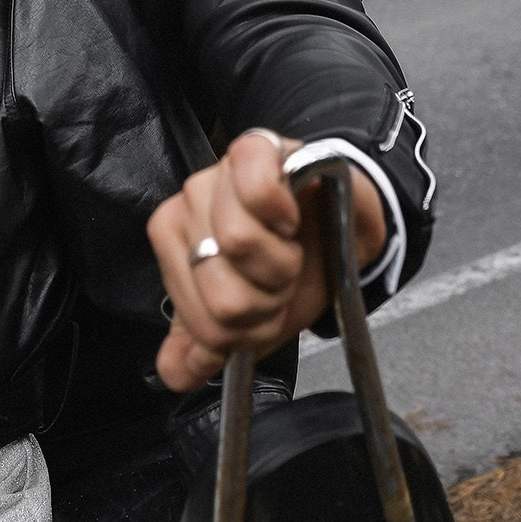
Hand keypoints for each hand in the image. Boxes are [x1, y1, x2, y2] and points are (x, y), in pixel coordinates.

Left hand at [148, 132, 389, 392]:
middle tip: (281, 278)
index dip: (248, 327)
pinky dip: (281, 211)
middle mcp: (187, 206)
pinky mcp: (254, 148)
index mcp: (175, 245)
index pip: (200, 320)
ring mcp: (217, 175)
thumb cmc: (299, 264)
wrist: (345, 226)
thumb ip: (207, 344)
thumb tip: (175, 373)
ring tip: (290, 248)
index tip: (266, 306)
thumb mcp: (252, 316)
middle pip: (221, 289)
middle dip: (267, 297)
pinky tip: (289, 215)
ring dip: (281, 260)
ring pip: (237, 243)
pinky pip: (253, 187)